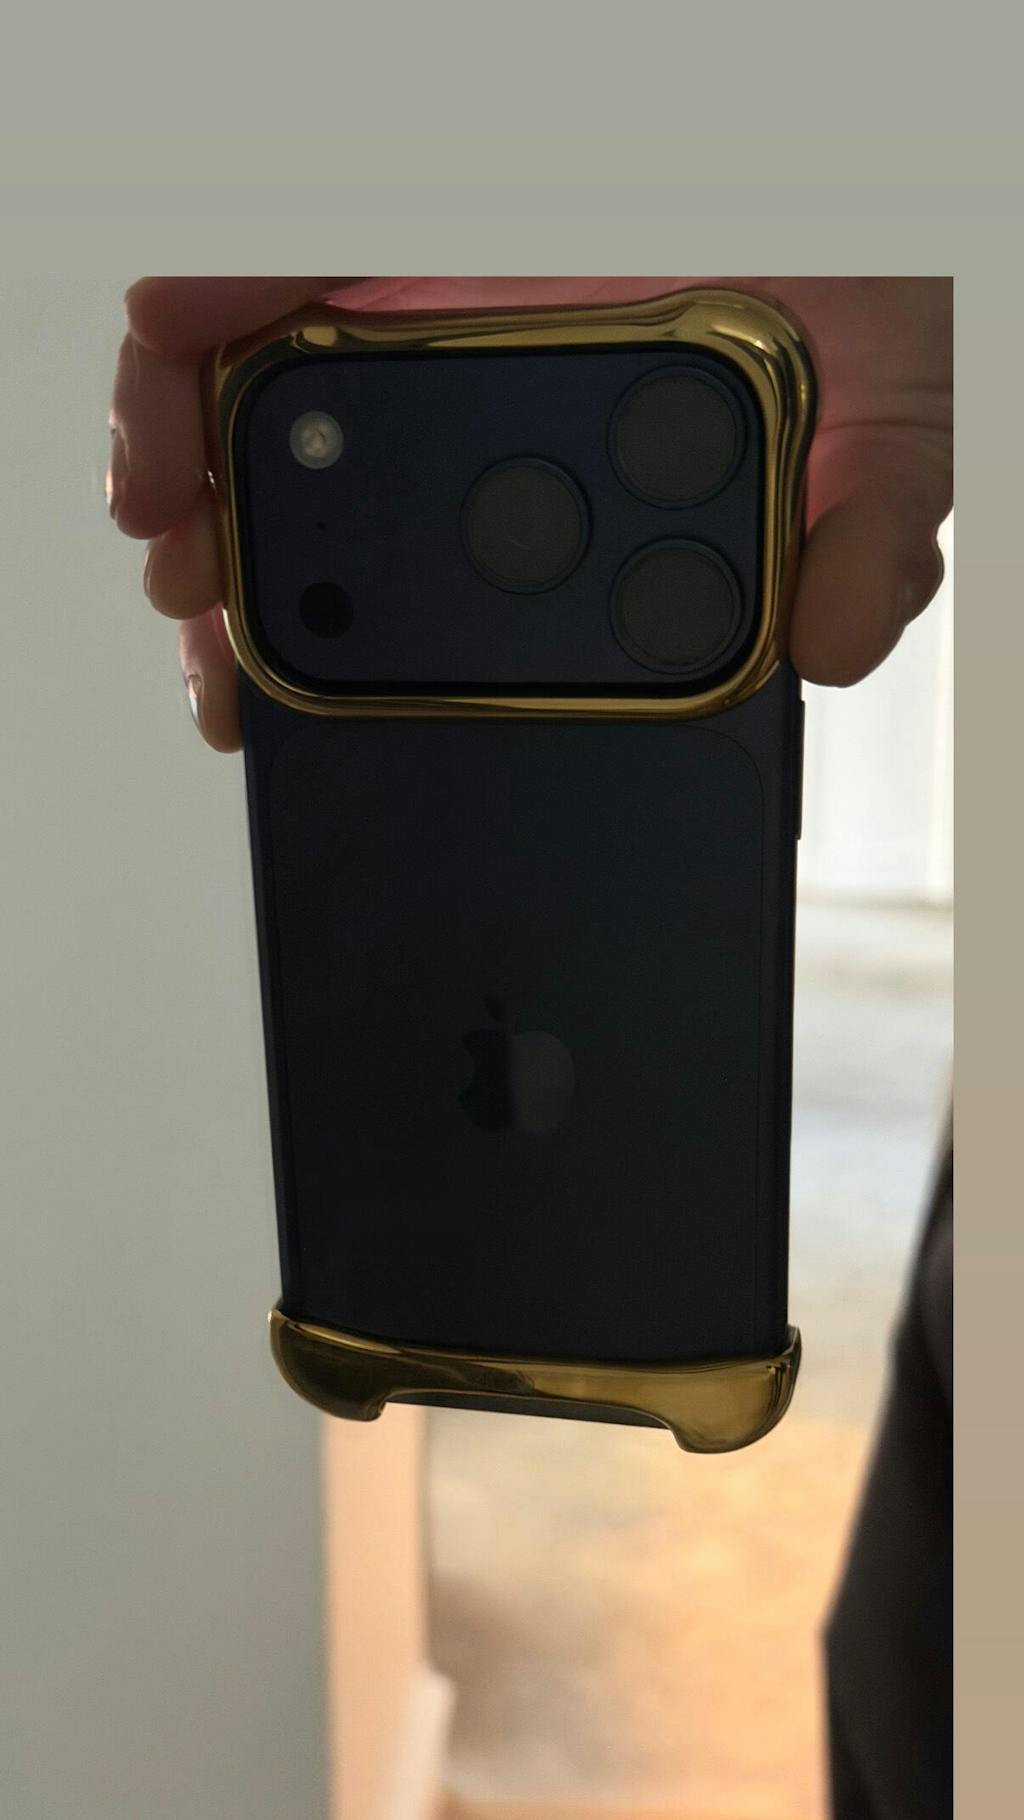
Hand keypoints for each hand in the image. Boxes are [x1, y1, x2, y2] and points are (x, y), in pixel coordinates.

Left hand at [109, 276, 951, 751]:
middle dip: (254, 616)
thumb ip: (868, 537)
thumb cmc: (834, 263)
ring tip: (186, 577)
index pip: (455, 605)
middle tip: (228, 677)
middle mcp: (486, 422)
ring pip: (253, 435)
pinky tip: (164, 446)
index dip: (366, 678)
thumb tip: (834, 648)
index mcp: (580, 488)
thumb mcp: (885, 415)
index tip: (316, 729)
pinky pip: (223, 299)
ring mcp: (414, 325)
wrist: (814, 113)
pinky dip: (172, 364)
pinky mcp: (353, 231)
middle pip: (329, 533)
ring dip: (199, 515)